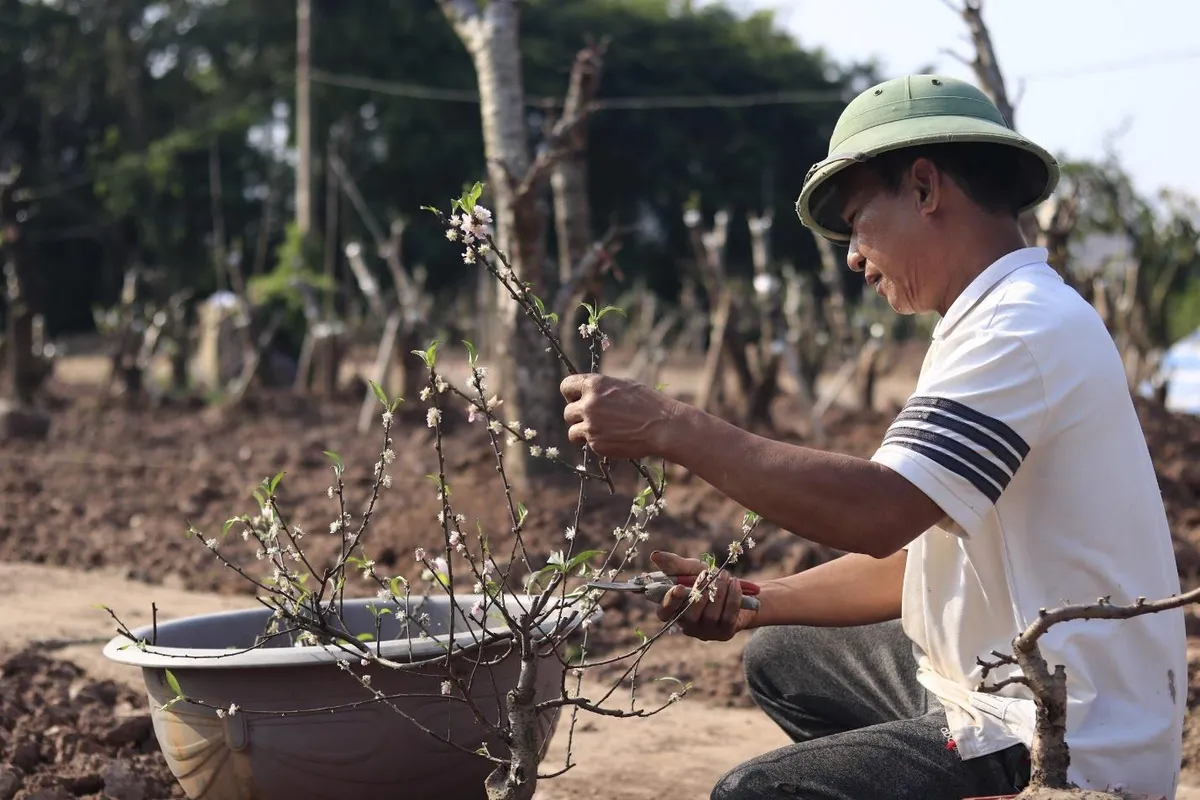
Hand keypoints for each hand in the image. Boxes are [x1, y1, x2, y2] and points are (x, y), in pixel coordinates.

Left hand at [560, 374, 680, 459]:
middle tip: (594, 419)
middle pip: (567, 412)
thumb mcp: (623, 386)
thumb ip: (601, 389)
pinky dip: (597, 443)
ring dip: (583, 432)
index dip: (571, 394)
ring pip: (573, 432)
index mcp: (594, 385)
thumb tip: (587, 394)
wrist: (663, 426)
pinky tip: (614, 439)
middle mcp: (589, 404)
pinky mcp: (596, 444)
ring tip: (602, 431)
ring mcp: (591, 426)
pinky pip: (588, 444)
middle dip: (578, 416)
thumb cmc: (648, 403)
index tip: (577, 400)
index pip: (566, 387)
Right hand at [650, 551, 755, 641]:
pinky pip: (727, 616)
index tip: (679, 587)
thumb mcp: (692, 569)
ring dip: (719, 591)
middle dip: (700, 592)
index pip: (664, 613)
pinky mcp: (725, 633)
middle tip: (709, 574)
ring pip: (710, 615)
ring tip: (725, 574)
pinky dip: (732, 598)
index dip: (670, 602)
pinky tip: (734, 583)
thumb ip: (675, 564)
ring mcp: (706, 632)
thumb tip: (654, 556)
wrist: (739, 590)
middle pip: (689, 615)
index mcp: (674, 610)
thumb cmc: (709, 580)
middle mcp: (688, 625)